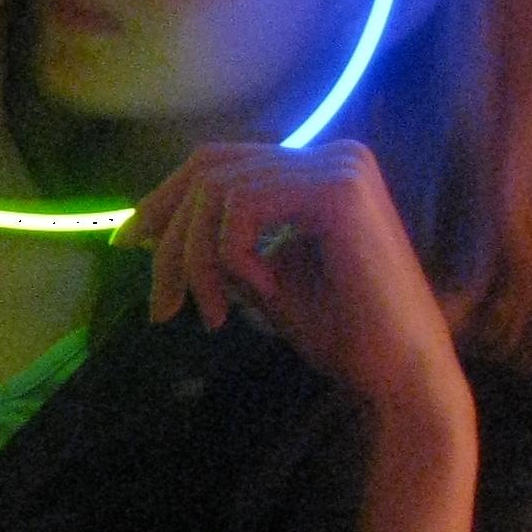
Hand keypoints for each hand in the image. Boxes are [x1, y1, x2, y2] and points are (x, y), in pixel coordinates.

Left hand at [115, 140, 462, 408]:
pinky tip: (262, 294)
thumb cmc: (342, 335)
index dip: (166, 198)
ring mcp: (338, 166)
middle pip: (211, 168)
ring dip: (198, 257)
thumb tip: (157, 226)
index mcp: (319, 169)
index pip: (221, 163)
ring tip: (207, 313)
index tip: (129, 243)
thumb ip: (226, 242)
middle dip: (170, 232)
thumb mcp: (265, 277)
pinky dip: (233, 255)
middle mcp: (332, 154)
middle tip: (160, 301)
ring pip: (219, 189)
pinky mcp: (338, 191)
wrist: (402, 377)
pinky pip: (244, 207)